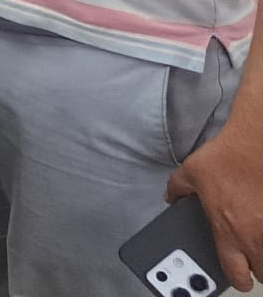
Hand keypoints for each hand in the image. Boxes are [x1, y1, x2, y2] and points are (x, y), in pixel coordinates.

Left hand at [167, 118, 262, 290]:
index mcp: (227, 230)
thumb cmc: (226, 157)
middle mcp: (252, 235)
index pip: (235, 273)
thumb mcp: (190, 171)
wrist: (254, 144)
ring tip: (261, 244)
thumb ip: (177, 189)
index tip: (238, 275)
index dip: (237, 278)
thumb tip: (170, 196)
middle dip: (258, 269)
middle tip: (253, 259)